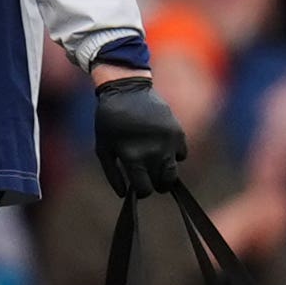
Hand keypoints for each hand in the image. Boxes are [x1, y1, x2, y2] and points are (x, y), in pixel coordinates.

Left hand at [93, 73, 187, 198]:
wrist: (127, 90)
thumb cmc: (110, 121)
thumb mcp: (103, 147)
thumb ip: (113, 173)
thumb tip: (124, 194)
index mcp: (132, 156)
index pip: (145, 188)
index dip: (142, 192)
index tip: (139, 188)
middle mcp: (153, 151)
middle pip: (163, 182)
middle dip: (156, 185)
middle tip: (150, 179)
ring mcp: (168, 142)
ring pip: (174, 171)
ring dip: (166, 173)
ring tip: (155, 165)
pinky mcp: (178, 132)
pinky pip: (182, 154)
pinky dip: (174, 155)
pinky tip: (162, 147)